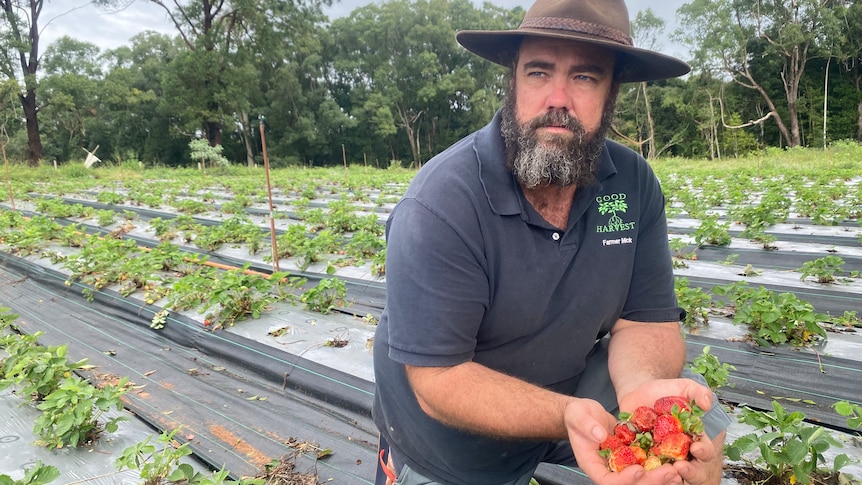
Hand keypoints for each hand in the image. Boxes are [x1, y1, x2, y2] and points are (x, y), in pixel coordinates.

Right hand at [563, 399, 684, 484]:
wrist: (586, 413)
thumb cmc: (578, 415)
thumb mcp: (577, 414)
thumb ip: (586, 425)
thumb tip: (600, 435)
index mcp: (592, 465)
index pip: (608, 481)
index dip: (624, 479)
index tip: (638, 470)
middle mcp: (609, 469)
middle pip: (630, 484)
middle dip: (651, 480)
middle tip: (669, 472)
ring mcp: (622, 465)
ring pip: (642, 478)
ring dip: (660, 477)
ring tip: (678, 470)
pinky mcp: (632, 457)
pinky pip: (647, 465)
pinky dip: (660, 465)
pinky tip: (677, 460)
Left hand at [616, 378, 724, 484]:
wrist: (639, 391)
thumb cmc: (666, 391)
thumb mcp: (684, 387)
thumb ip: (698, 392)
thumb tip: (707, 404)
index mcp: (695, 438)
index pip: (705, 451)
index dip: (704, 452)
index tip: (697, 448)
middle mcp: (681, 451)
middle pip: (692, 470)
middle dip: (690, 471)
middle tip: (681, 466)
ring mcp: (662, 456)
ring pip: (671, 474)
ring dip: (670, 475)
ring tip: (667, 471)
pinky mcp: (644, 457)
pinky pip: (646, 470)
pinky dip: (647, 472)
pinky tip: (643, 470)